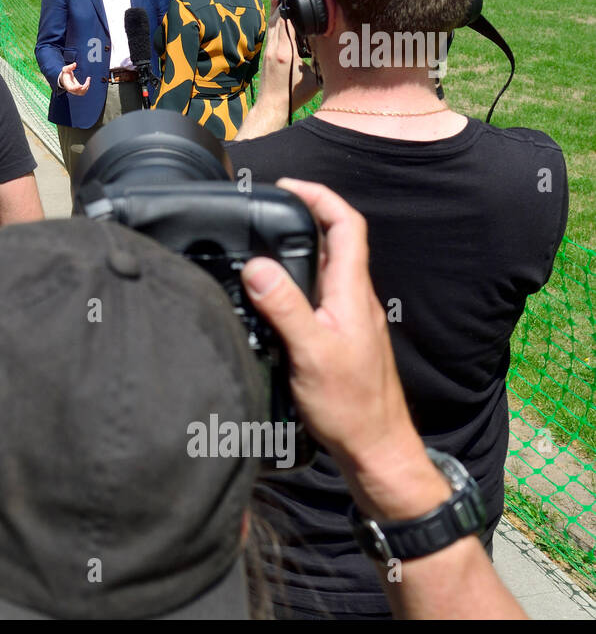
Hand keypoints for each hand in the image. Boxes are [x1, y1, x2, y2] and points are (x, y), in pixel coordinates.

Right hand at [58, 62, 90, 95]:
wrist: (64, 79)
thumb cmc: (65, 73)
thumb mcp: (65, 69)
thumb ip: (70, 66)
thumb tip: (75, 64)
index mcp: (67, 85)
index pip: (71, 89)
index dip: (76, 88)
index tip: (80, 86)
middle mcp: (71, 89)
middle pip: (78, 92)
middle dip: (85, 86)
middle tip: (88, 78)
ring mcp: (75, 91)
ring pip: (82, 93)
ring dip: (87, 86)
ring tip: (88, 79)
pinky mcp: (78, 90)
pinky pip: (84, 91)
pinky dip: (87, 86)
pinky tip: (88, 80)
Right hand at [240, 179, 414, 474]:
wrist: (376, 448)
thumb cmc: (351, 407)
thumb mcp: (310, 353)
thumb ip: (284, 306)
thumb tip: (256, 265)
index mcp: (352, 292)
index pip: (346, 224)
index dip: (320, 196)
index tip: (287, 186)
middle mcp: (354, 299)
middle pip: (335, 240)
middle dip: (303, 215)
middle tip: (266, 209)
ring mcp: (348, 318)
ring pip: (326, 268)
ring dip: (298, 248)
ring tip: (262, 243)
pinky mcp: (340, 337)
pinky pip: (318, 295)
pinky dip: (296, 281)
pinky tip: (272, 295)